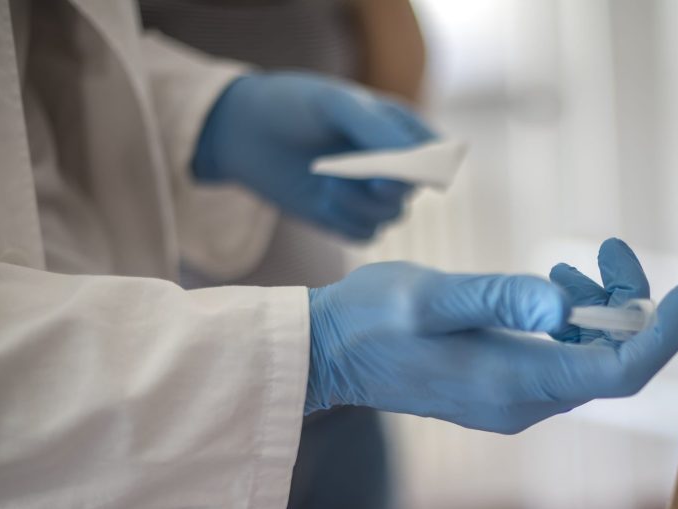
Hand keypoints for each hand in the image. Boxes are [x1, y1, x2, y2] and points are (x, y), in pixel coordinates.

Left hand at [192, 72, 433, 239]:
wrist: (242, 131)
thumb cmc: (292, 105)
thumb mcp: (334, 103)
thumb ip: (375, 129)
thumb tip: (408, 165)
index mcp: (399, 128)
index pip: (434, 154)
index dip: (426, 167)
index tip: (401, 170)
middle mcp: (392, 163)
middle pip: (412, 190)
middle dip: (386, 187)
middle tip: (359, 176)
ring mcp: (370, 193)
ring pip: (390, 217)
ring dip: (362, 206)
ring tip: (329, 184)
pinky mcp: (347, 217)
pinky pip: (365, 236)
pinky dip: (347, 224)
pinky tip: (323, 203)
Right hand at [304, 240, 677, 432]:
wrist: (328, 355)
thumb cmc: (370, 320)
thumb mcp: (431, 297)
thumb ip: (501, 299)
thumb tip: (565, 305)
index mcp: (514, 384)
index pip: (618, 372)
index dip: (661, 335)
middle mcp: (523, 403)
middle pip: (611, 364)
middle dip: (628, 307)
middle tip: (612, 251)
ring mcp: (514, 401)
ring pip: (589, 360)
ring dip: (598, 311)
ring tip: (573, 264)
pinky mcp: (503, 388)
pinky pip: (563, 360)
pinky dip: (572, 323)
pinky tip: (552, 287)